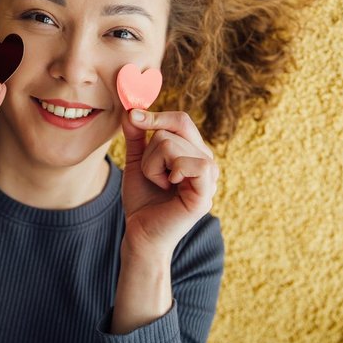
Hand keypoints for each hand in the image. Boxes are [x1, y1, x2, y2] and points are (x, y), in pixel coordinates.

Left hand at [120, 108, 219, 260]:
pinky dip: (170, 172)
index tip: (133, 117)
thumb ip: (137, 135)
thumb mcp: (138, 161)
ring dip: (152, 165)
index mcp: (194, 153)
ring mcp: (210, 177)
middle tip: (152, 174)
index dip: (157, 116)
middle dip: (150, 150)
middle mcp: (207, 161)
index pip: (181, 120)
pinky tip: (169, 186)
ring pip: (171, 144)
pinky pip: (193, 164)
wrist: (140, 233)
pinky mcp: (206, 193)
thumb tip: (131, 109)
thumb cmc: (143, 200)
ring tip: (159, 184)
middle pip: (174, 129)